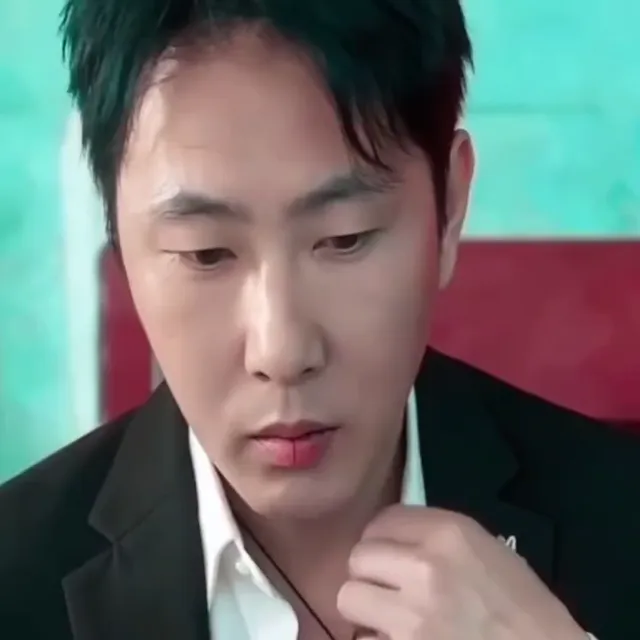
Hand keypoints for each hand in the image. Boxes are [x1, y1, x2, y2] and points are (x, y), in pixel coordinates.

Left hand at [337, 505, 585, 639]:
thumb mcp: (486, 552)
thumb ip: (435, 539)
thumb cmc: (525, 610)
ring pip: (349, 598)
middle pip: (359, 557)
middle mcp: (423, 566)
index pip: (382, 521)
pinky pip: (363, 639)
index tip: (388, 557)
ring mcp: (410, 615)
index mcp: (448, 533)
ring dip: (366, 611)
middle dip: (370, 576)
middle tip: (389, 592)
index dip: (381, 540)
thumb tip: (393, 541)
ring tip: (392, 621)